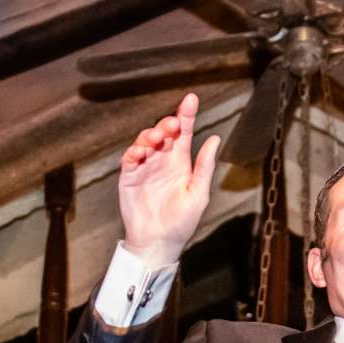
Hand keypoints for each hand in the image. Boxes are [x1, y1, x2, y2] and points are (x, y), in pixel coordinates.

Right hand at [117, 92, 220, 262]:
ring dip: (149, 136)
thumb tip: (214, 138)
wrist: (159, 243)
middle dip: (166, 125)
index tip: (191, 99)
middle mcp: (162, 161)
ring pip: (145, 142)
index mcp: (180, 162)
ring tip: (156, 138)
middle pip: (163, 134)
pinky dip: (134, 152)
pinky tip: (140, 152)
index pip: (183, 134)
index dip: (186, 115)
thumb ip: (204, 166)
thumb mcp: (198, 193)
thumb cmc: (182, 222)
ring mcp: (145, 168)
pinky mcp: (129, 178)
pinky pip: (130, 160)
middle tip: (172, 124)